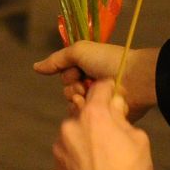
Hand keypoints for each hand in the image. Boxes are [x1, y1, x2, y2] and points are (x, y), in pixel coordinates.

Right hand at [34, 41, 158, 112]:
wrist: (134, 78)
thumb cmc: (108, 61)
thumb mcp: (80, 51)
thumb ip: (57, 60)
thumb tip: (35, 67)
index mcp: (89, 68)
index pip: (66, 76)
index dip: (68, 74)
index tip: (77, 71)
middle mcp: (93, 84)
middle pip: (68, 90)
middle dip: (73, 87)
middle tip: (86, 83)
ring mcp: (99, 101)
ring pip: (74, 105)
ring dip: (79, 98)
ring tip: (90, 94)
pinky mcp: (105, 116)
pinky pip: (85, 117)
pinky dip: (86, 111)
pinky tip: (94, 106)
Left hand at [52, 80, 154, 169]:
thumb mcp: (138, 140)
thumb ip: (123, 117)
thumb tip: (115, 105)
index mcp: (94, 114)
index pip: (99, 88)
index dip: (109, 89)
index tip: (114, 94)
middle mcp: (72, 124)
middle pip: (84, 108)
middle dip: (97, 114)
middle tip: (111, 128)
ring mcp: (61, 143)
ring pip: (75, 128)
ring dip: (85, 133)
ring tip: (102, 152)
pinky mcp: (57, 160)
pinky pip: (69, 146)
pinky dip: (78, 149)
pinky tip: (92, 163)